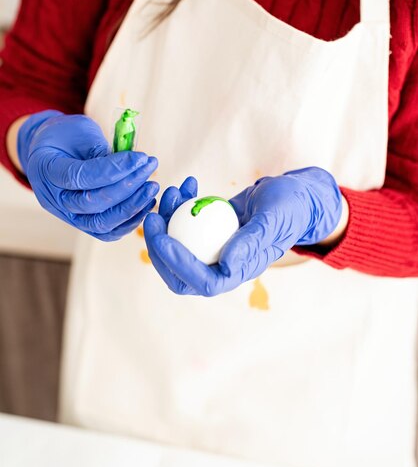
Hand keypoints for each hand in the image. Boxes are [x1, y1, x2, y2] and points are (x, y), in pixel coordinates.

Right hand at [18, 110, 158, 240]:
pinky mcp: (82, 224)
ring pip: (101, 224)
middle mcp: (54, 199)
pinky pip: (107, 232)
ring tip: (151, 187)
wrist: (50, 151)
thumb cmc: (65, 136)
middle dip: (127, 187)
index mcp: (47, 170)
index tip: (140, 158)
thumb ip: (100, 150)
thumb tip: (131, 165)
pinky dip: (128, 221)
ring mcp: (67, 216)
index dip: (114, 169)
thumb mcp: (79, 131)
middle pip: (92, 203)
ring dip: (131, 207)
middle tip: (149, 169)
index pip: (81, 177)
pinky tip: (145, 203)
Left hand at [144, 168, 341, 295]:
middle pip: (179, 271)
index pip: (202, 281)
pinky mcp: (208, 231)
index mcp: (239, 270)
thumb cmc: (290, 208)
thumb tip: (227, 266)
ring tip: (172, 191)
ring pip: (178, 244)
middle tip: (152, 218)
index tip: (162, 238)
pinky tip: (185, 185)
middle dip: (159, 247)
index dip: (177, 264)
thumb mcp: (273, 219)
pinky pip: (185, 224)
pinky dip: (179, 205)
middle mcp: (223, 264)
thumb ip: (252, 242)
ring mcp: (213, 248)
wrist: (295, 196)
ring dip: (167, 220)